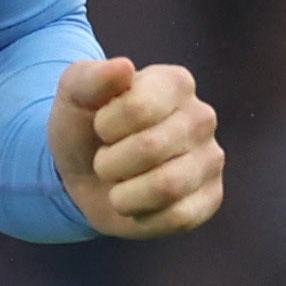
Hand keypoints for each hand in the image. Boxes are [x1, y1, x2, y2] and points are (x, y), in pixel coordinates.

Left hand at [52, 55, 224, 237]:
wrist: (86, 175)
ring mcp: (211, 158)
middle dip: (110, 163)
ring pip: (168, 186)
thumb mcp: (74, 96)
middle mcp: (202, 117)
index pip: (139, 107)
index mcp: (174, 83)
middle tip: (106, 161)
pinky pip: (178, 217)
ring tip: (120, 185)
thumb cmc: (85, 128)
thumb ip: (91, 78)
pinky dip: (144, 217)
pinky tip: (138, 205)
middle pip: (150, 148)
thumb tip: (124, 68)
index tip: (101, 127)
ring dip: (124, 194)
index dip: (105, 127)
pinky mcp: (211, 198)